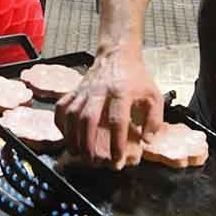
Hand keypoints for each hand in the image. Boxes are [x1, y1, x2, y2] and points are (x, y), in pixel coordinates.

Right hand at [55, 51, 164, 167]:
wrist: (117, 54)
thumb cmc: (137, 78)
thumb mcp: (154, 96)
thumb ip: (154, 120)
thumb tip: (146, 141)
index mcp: (122, 92)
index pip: (117, 120)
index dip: (117, 143)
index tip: (117, 160)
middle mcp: (100, 90)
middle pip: (88, 118)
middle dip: (88, 143)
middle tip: (92, 161)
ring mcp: (84, 89)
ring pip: (72, 114)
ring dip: (72, 136)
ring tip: (77, 153)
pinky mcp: (74, 89)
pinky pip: (62, 106)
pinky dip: (60, 122)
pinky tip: (65, 135)